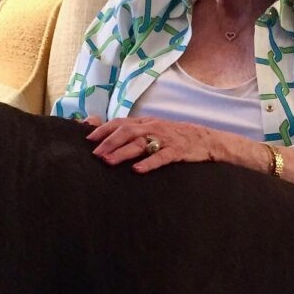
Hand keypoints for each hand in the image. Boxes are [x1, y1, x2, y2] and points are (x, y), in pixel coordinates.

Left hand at [86, 117, 214, 172]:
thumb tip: (109, 139)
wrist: (205, 138)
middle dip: (109, 142)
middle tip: (96, 154)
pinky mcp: (177, 151)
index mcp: (145, 122)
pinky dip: (148, 163)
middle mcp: (152, 127)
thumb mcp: (153, 129)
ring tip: (109, 161)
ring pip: (140, 143)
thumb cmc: (174, 136)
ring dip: (122, 152)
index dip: (104, 130)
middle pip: (127, 132)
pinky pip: (161, 157)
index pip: (120, 122)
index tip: (89, 139)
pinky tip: (137, 170)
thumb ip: (133, 132)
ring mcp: (165, 139)